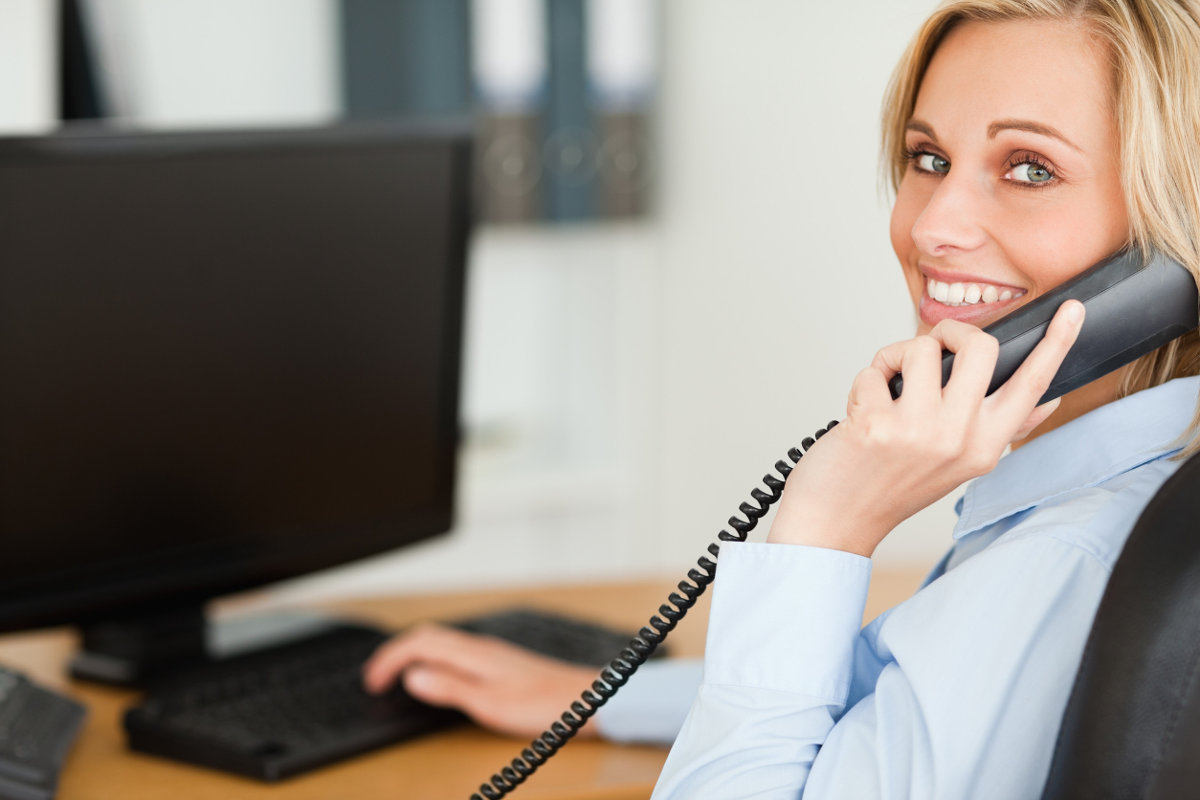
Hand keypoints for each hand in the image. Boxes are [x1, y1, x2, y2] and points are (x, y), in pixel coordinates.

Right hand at [362, 624, 600, 738]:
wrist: (586, 700)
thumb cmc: (545, 705)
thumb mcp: (490, 703)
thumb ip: (449, 688)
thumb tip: (412, 676)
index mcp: (473, 653)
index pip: (418, 643)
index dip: (389, 660)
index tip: (372, 682)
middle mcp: (480, 646)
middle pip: (427, 636)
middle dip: (395, 652)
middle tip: (375, 677)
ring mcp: (491, 652)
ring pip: (441, 641)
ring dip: (413, 654)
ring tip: (397, 675)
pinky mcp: (501, 662)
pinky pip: (455, 650)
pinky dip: (434, 659)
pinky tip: (438, 676)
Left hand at [768, 301, 1084, 556]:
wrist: (838, 520)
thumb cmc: (893, 484)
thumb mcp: (959, 464)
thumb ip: (999, 430)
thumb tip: (1046, 399)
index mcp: (986, 447)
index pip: (1032, 387)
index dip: (1056, 345)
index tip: (1073, 311)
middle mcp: (959, 440)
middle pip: (980, 348)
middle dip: (950, 331)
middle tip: (932, 343)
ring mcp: (919, 432)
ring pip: (921, 347)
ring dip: (896, 356)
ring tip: (887, 385)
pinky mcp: (877, 425)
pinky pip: (875, 369)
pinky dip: (864, 382)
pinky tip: (861, 411)